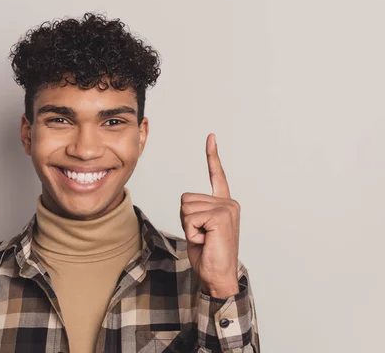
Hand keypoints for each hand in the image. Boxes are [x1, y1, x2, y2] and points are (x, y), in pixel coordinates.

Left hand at [180, 133, 239, 298]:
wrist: (218, 276)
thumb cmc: (208, 255)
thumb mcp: (199, 229)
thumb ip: (196, 212)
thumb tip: (187, 204)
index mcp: (224, 204)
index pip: (217, 176)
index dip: (212, 156)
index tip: (211, 137)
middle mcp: (228, 202)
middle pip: (186, 198)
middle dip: (186, 220)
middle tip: (201, 236)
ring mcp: (227, 208)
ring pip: (185, 208)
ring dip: (188, 227)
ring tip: (204, 239)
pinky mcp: (221, 216)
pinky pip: (189, 218)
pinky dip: (192, 232)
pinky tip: (206, 241)